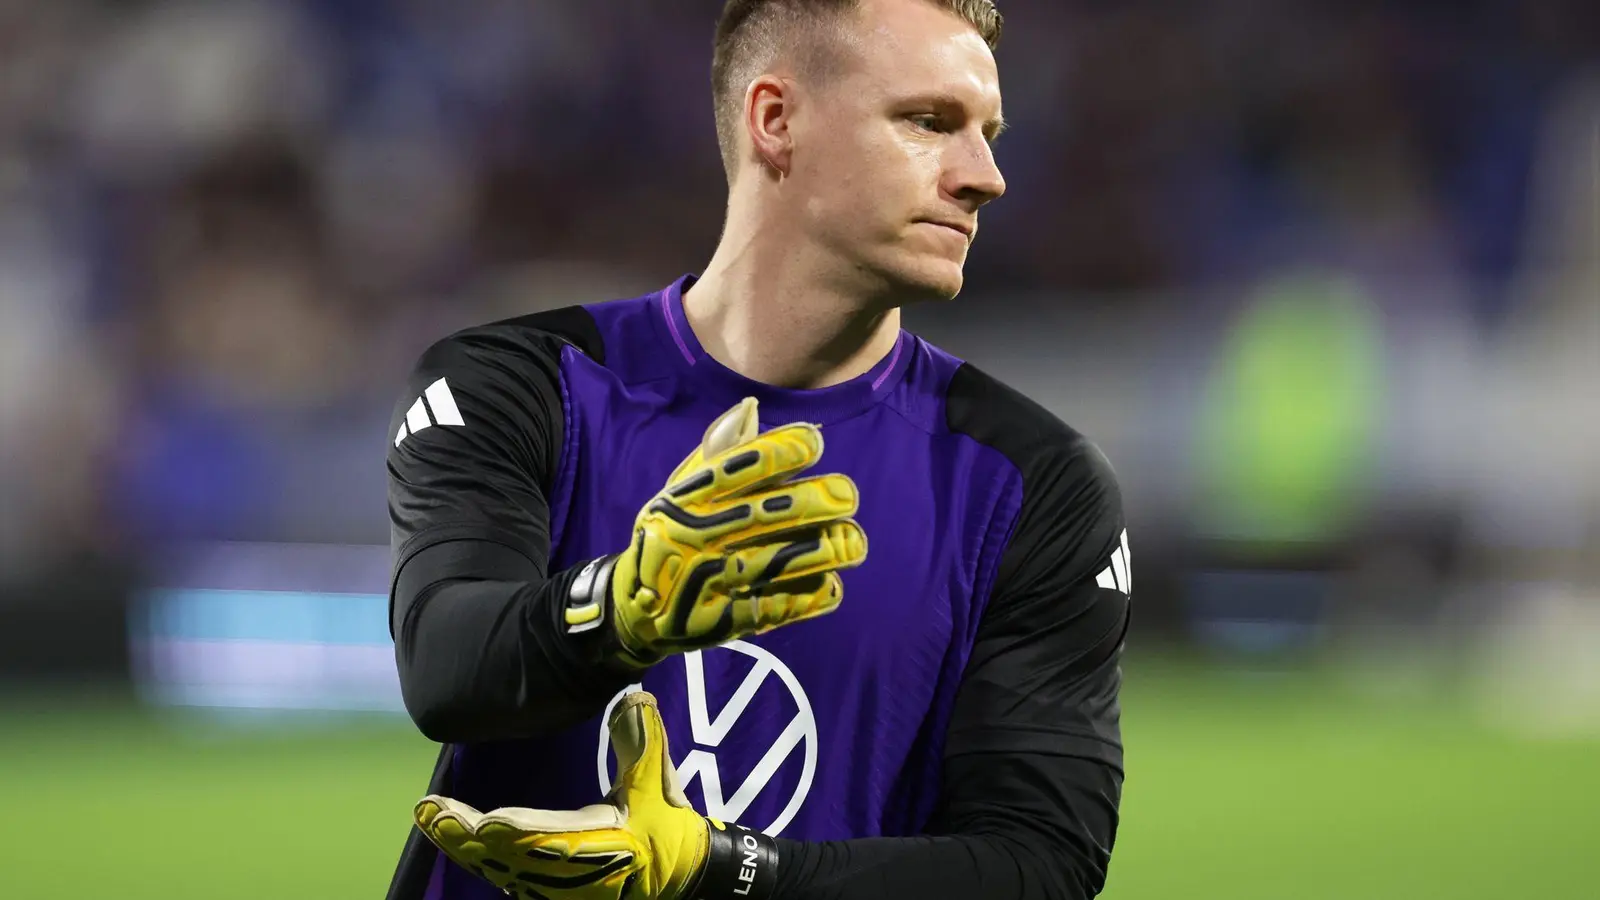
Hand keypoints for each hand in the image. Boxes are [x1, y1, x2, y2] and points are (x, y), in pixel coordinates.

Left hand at [413, 692, 777, 899]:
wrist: (683, 879)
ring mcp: (556, 888)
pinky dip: (478, 856)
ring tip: (430, 818)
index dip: (513, 831)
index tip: (484, 818)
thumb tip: (634, 697)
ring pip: (500, 868)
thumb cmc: (670, 833)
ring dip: (463, 845)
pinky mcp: (550, 891)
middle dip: (466, 834)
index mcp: (598, 846)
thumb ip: (644, 742)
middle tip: (430, 811)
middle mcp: (569, 875)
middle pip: (508, 856)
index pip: (546, 839)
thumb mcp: (661, 787)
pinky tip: (458, 839)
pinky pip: (506, 874)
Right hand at [565, 396, 867, 667]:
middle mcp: (695, 537)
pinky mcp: (722, 622)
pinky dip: (808, 596)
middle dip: (816, 501)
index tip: (816, 443)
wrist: (635, 611)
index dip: (782, 450)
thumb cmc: (669, 537)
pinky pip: (775, 607)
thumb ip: (717, 454)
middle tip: (849, 495)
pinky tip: (832, 585)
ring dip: (825, 550)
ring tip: (854, 543)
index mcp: (685, 500)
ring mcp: (708, 582)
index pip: (738, 467)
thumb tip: (752, 408)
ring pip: (778, 560)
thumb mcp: (678, 492)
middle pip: (766, 513)